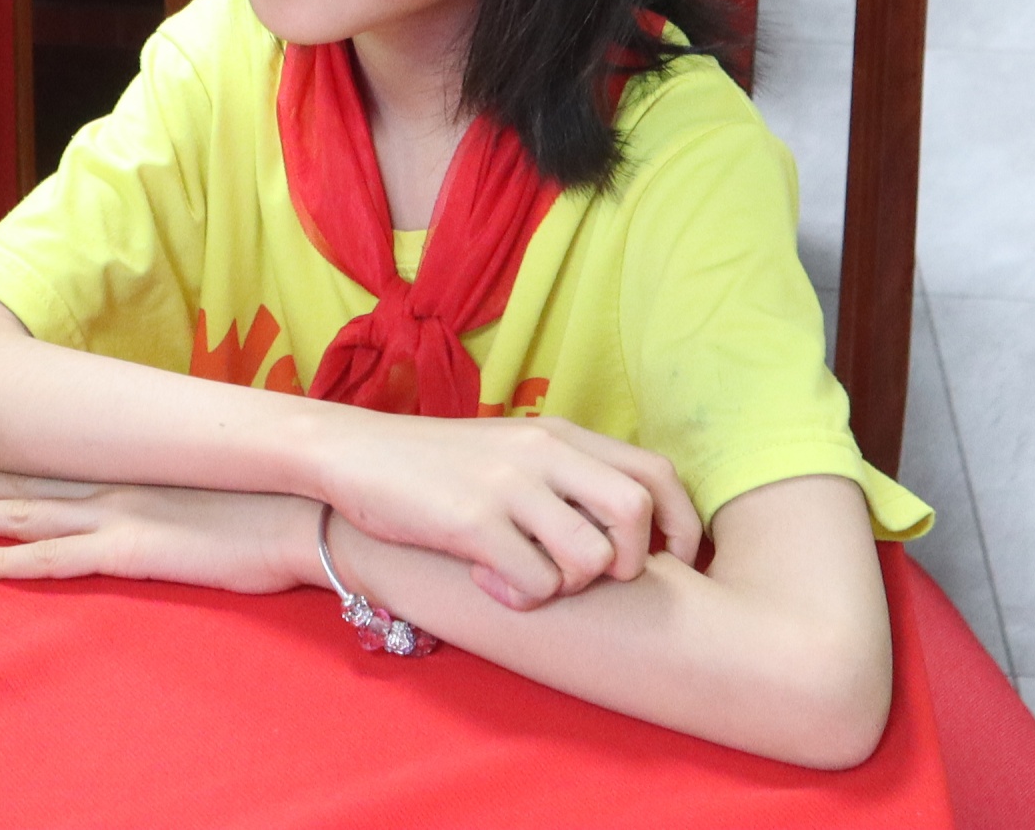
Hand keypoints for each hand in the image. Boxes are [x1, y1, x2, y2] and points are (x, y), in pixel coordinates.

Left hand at [0, 462, 320, 596]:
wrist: (306, 513)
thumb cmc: (273, 500)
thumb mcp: (212, 480)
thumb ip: (175, 480)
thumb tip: (160, 482)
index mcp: (132, 464)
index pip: (50, 457)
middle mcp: (112, 481)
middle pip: (21, 479)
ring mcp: (115, 514)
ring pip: (19, 512)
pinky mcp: (126, 551)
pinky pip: (48, 560)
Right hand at [311, 410, 698, 608]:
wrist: (353, 452)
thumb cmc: (437, 463)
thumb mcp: (513, 451)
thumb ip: (566, 475)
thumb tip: (628, 527)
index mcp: (561, 434)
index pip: (657, 474)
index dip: (680, 527)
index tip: (669, 565)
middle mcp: (543, 452)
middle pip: (635, 514)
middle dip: (628, 564)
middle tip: (591, 580)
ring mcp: (508, 485)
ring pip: (590, 556)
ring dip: (571, 586)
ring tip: (533, 580)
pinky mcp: (472, 522)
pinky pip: (534, 581)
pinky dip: (523, 599)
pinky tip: (493, 586)